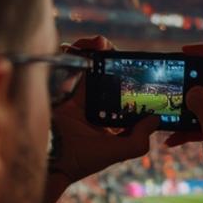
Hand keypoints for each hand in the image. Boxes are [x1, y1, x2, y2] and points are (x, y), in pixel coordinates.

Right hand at [47, 36, 157, 193]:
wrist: (47, 157)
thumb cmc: (81, 159)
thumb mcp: (116, 153)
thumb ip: (138, 140)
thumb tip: (155, 119)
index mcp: (117, 123)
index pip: (133, 96)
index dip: (137, 79)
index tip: (142, 65)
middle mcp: (104, 109)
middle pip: (115, 76)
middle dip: (116, 58)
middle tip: (114, 48)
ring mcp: (87, 100)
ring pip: (97, 67)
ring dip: (98, 51)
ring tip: (98, 43)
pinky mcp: (69, 92)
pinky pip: (77, 68)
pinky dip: (79, 54)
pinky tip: (82, 46)